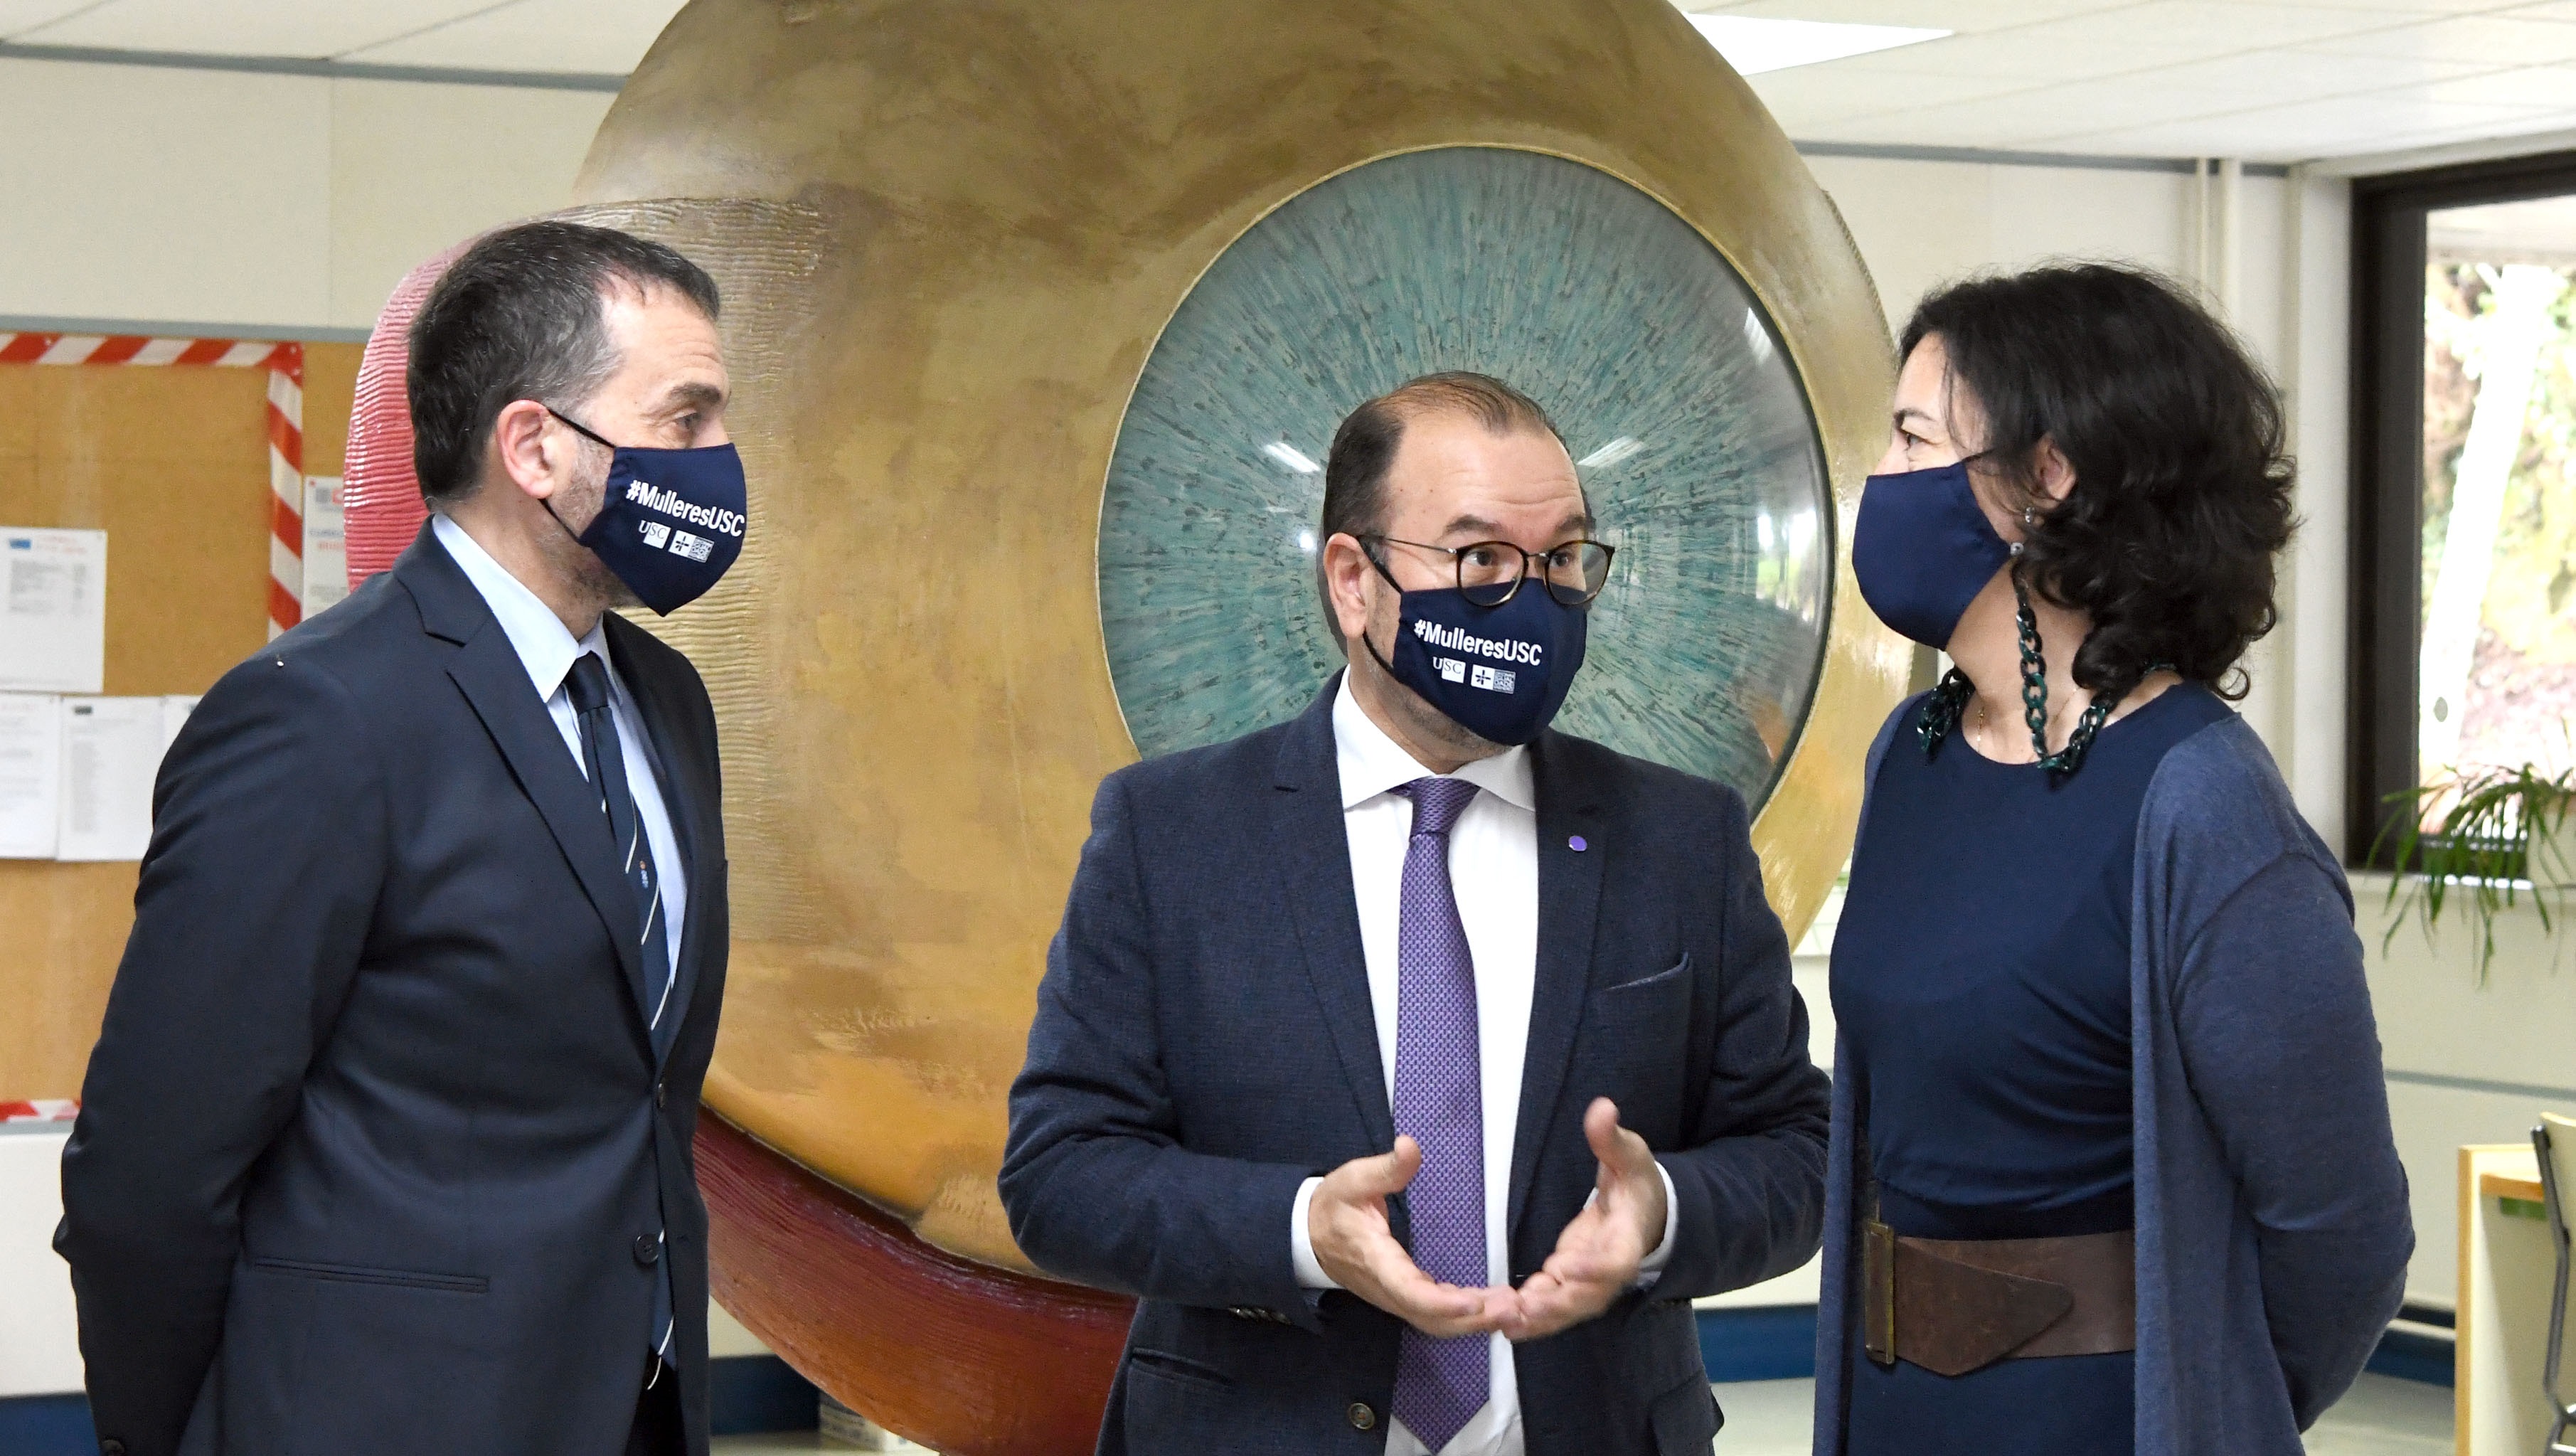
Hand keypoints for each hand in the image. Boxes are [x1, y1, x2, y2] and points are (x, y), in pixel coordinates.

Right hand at [1310, 1136, 1511, 1338]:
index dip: (1441, 1302)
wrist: (1308, 1236)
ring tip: (1513, 1311)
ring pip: (1436, 1323)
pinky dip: (1466, 1318)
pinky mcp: (1404, 1298)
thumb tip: (1410, 1146)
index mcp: (1375, 1259)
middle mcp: (1387, 1288)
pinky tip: (1494, 1308)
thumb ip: (1385, 1168)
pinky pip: (1436, 1317)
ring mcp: (1395, 1298)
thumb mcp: (1352, 1179)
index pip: (1408, 1290)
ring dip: (1475, 1322)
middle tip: (1514, 1309)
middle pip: (1431, 1318)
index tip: (1474, 1302)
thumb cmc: (1333, 1206)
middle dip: (1472, 1319)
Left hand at [1500, 1099, 1665, 1342]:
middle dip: (1554, 1306)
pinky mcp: (1568, 1286)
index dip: (1594, 1268)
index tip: (1565, 1266)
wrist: (1643, 1213)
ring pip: (1564, 1310)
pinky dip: (1525, 1317)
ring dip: (1534, 1318)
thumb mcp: (1629, 1155)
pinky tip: (1496, 1321)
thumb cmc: (1636, 1181)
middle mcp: (1609, 1272)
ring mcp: (1588, 1283)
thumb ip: (1611, 1138)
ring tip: (1499, 1321)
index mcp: (1627, 1240)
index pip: (1615, 1261)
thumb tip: (1602, 1107)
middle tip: (1520, 1310)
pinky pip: (1548, 1307)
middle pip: (1585, 1298)